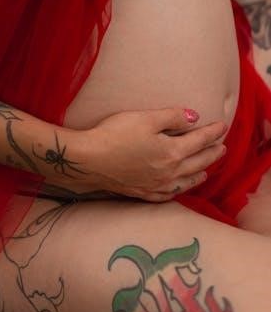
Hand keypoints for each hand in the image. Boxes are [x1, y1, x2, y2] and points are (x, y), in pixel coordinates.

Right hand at [66, 107, 226, 201]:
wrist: (89, 159)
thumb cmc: (115, 134)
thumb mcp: (146, 118)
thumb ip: (173, 117)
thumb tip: (195, 118)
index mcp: (172, 152)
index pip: (200, 140)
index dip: (213, 132)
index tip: (222, 126)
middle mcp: (169, 172)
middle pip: (198, 162)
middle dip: (212, 153)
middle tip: (222, 147)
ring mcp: (156, 185)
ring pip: (187, 181)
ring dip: (201, 173)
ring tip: (207, 168)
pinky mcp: (142, 192)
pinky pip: (169, 194)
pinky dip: (180, 189)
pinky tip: (179, 187)